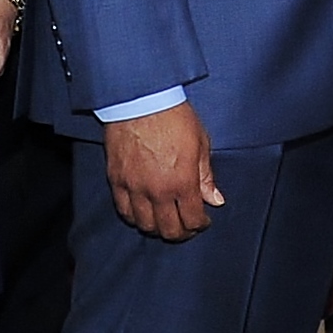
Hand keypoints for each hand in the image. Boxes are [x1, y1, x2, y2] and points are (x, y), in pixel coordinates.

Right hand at [103, 102, 222, 240]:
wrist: (141, 99)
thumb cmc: (174, 116)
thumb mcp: (200, 144)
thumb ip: (206, 177)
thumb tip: (216, 200)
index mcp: (182, 182)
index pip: (192, 219)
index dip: (200, 225)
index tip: (203, 220)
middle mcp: (158, 190)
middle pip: (169, 229)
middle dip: (181, 232)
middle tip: (186, 227)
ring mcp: (135, 187)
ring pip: (145, 225)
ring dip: (157, 228)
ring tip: (164, 221)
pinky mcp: (117, 180)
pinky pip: (124, 210)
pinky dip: (135, 217)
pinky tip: (143, 213)